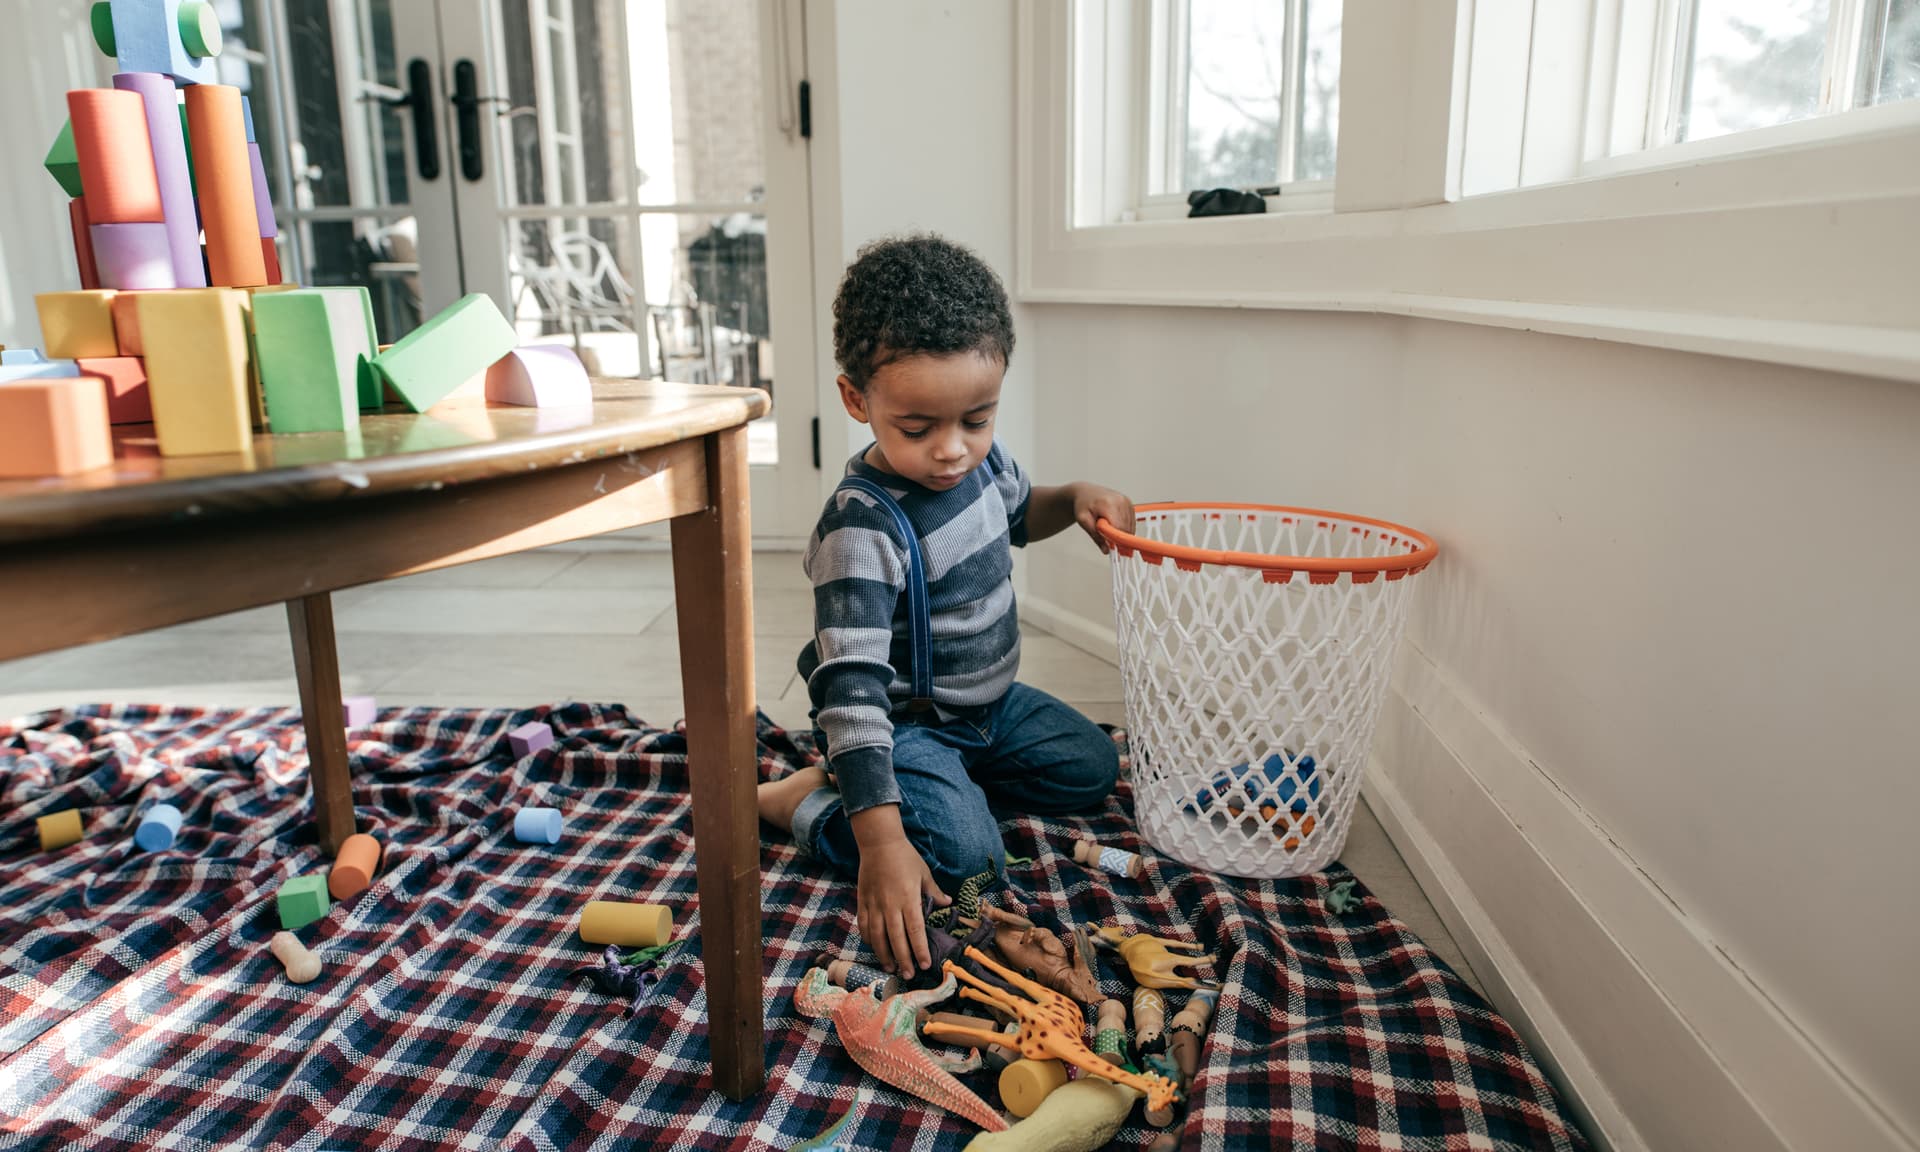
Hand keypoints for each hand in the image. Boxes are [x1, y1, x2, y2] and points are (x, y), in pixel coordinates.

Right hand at [856, 837, 948, 978]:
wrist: (878, 842)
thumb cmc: (905, 856)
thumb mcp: (924, 873)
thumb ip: (934, 892)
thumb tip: (947, 904)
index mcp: (908, 898)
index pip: (915, 930)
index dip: (920, 950)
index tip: (925, 964)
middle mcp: (890, 905)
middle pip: (896, 939)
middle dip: (903, 959)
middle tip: (909, 974)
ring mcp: (874, 904)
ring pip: (877, 936)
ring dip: (884, 954)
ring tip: (891, 968)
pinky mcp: (862, 901)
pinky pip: (864, 925)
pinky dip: (868, 939)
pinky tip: (874, 948)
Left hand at [1073, 483, 1134, 553]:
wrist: (1085, 492)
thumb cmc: (1083, 504)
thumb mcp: (1083, 521)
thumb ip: (1095, 536)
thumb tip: (1106, 550)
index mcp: (1108, 504)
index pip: (1119, 527)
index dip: (1116, 540)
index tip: (1113, 549)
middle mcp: (1120, 501)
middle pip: (1126, 528)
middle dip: (1119, 539)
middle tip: (1109, 544)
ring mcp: (1126, 501)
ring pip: (1130, 526)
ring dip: (1122, 534)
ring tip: (1108, 531)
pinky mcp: (1129, 503)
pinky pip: (1132, 522)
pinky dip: (1125, 528)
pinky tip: (1114, 527)